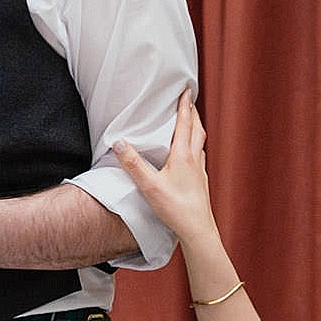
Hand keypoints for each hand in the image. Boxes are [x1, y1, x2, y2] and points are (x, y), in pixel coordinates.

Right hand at [112, 90, 215, 242]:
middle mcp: (195, 159)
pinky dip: (196, 146)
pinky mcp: (201, 182)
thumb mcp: (149, 186)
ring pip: (200, 142)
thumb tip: (119, 143)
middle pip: (197, 129)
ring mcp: (200, 171)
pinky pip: (200, 156)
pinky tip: (192, 154)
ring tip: (190, 122)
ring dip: (196, 128)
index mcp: (183, 155)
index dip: (184, 105)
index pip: (185, 123)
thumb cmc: (175, 208)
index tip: (185, 90)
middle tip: (188, 100)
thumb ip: (133, 164)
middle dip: (192, 112)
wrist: (197, 230)